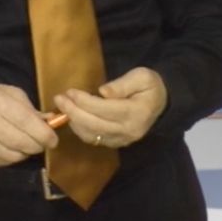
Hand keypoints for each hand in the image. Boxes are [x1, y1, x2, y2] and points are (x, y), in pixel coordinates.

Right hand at [0, 83, 58, 165]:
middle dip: (38, 145)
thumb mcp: (13, 94)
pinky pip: (3, 161)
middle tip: (46, 143)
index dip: (43, 133)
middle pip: (20, 141)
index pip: (25, 121)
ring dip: (27, 152)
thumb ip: (32, 109)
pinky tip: (15, 148)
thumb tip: (51, 122)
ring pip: (13, 155)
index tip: (54, 139)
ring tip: (30, 144)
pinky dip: (15, 157)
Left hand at [52, 67, 166, 148]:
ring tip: (63, 107)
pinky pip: (93, 139)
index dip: (84, 101)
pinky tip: (74, 117)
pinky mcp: (116, 143)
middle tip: (60, 99)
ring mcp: (122, 139)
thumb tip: (102, 92)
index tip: (70, 91)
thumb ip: (123, 84)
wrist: (161, 104)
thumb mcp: (142, 77)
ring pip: (91, 134)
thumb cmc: (150, 86)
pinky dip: (80, 129)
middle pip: (94, 124)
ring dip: (74, 121)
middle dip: (73, 112)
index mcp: (137, 112)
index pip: (104, 109)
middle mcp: (129, 130)